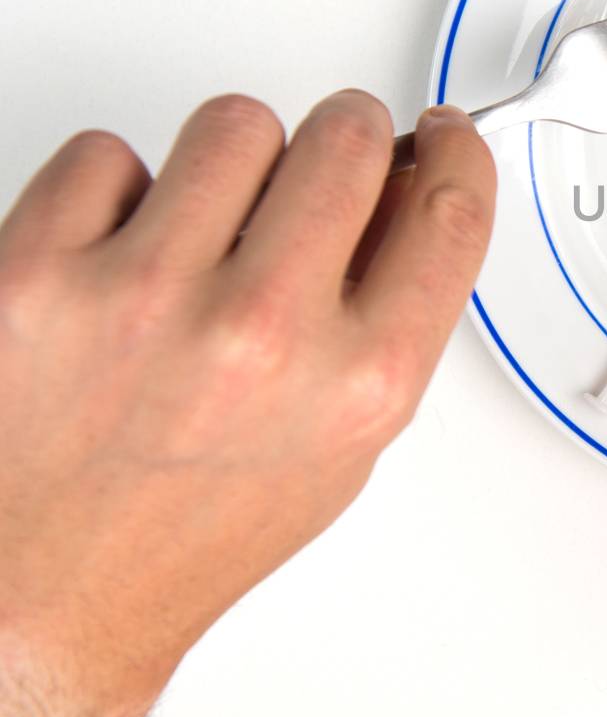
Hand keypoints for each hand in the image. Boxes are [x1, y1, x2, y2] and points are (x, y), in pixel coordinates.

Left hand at [0, 93, 494, 716]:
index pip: (449, 206)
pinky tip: (120, 257)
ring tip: (205, 233)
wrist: (39, 593)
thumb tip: (406, 193)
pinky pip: (108, 153)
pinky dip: (116, 194)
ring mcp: (145, 298)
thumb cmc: (188, 526)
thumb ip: (393, 317)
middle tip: (316, 173)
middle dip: (344, 140)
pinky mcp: (35, 273)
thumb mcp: (342, 441)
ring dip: (231, 164)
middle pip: (348, 134)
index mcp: (358, 385)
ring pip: (235, 123)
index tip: (440, 133)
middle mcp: (261, 338)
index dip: (454, 150)